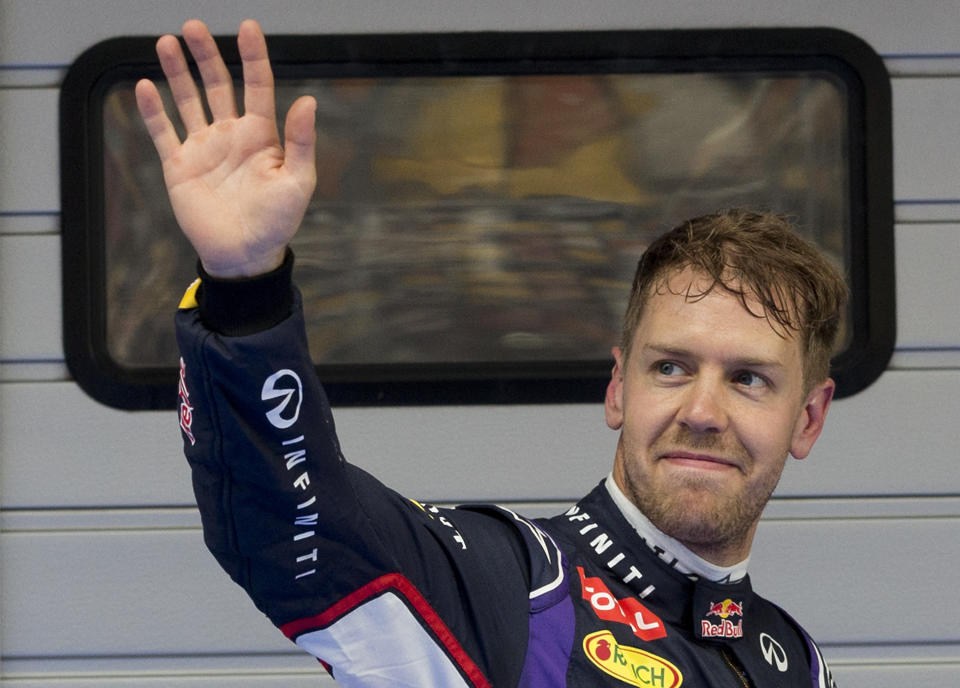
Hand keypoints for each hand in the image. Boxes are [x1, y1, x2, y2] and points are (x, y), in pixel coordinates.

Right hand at [135, 19, 316, 276]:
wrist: (244, 255)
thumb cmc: (277, 222)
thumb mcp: (298, 182)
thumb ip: (302, 142)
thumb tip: (308, 100)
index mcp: (261, 136)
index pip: (257, 86)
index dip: (253, 57)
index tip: (248, 28)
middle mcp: (230, 135)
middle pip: (217, 85)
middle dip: (206, 55)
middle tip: (194, 27)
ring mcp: (203, 149)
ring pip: (188, 101)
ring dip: (177, 73)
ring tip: (168, 42)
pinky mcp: (180, 166)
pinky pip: (164, 132)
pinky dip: (153, 111)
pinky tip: (144, 86)